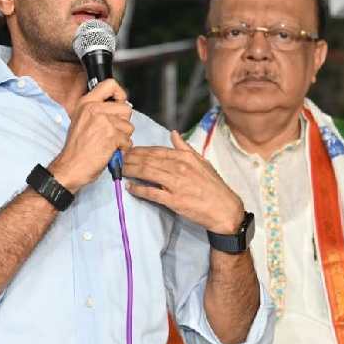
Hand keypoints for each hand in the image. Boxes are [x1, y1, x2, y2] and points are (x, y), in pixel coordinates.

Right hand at [49, 78, 132, 192]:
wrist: (70, 166)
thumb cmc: (76, 149)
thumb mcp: (81, 120)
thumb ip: (97, 110)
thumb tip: (118, 105)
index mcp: (86, 103)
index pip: (110, 84)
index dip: (120, 93)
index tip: (119, 102)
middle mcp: (94, 109)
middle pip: (126, 108)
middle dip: (123, 123)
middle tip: (111, 132)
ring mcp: (103, 121)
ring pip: (129, 126)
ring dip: (122, 138)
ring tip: (108, 143)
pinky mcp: (111, 135)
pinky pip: (128, 140)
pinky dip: (122, 149)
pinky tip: (109, 151)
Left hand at [124, 130, 243, 232]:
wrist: (225, 210)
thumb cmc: (214, 187)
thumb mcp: (202, 162)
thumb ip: (185, 148)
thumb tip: (173, 133)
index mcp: (185, 158)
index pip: (156, 151)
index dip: (139, 150)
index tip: (126, 150)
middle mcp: (179, 168)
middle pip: (148, 160)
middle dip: (130, 158)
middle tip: (117, 158)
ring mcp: (176, 184)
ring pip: (147, 173)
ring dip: (130, 170)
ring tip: (119, 169)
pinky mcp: (174, 200)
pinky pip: (151, 192)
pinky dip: (138, 189)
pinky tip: (129, 187)